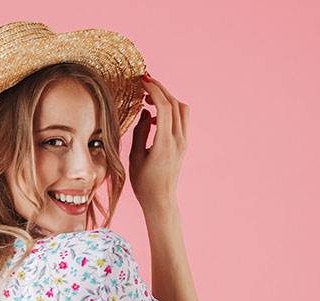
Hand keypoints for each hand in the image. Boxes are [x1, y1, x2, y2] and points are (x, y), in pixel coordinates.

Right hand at [129, 73, 188, 213]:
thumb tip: (145, 111)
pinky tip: (154, 116)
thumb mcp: (136, 157)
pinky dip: (170, 110)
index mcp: (164, 144)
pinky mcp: (183, 144)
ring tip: (149, 97)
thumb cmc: (144, 183)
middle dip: (160, 89)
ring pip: (181, 109)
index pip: (164, 108)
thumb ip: (140, 132)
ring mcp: (183, 142)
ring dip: (167, 98)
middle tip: (145, 82)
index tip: (142, 81)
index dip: (154, 90)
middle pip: (175, 104)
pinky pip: (180, 120)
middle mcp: (178, 141)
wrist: (161, 200)